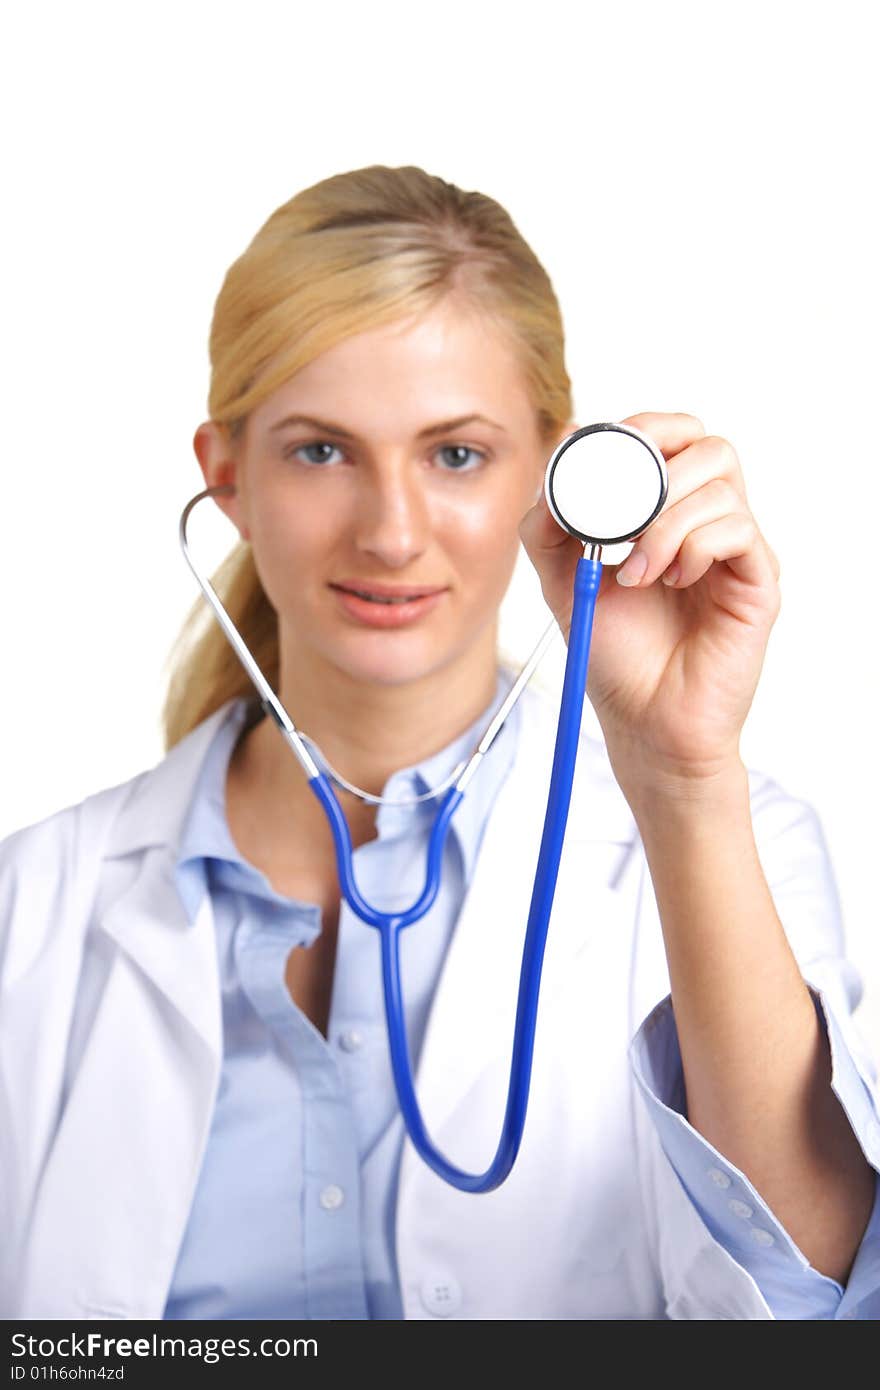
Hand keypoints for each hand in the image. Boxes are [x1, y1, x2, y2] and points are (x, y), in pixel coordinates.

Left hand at [518, 413, 781, 796]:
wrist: (643, 723)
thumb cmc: (617, 657)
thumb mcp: (564, 582)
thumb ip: (549, 529)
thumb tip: (550, 480)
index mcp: (670, 514)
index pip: (675, 440)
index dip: (643, 431)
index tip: (600, 456)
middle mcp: (710, 524)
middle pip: (710, 446)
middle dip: (658, 463)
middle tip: (623, 513)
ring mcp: (738, 552)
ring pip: (721, 483)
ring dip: (665, 521)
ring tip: (638, 573)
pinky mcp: (758, 582)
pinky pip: (737, 530)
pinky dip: (692, 547)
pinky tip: (669, 583)